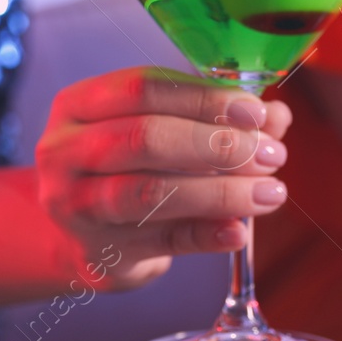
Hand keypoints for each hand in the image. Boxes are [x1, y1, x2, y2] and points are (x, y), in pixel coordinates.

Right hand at [36, 66, 291, 289]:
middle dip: (218, 145)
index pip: (144, 88)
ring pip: (151, 192)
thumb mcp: (160, 132)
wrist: (81, 238)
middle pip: (146, 137)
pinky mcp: (98, 253)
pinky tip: (240, 230)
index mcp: (79, 105)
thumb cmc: (127, 169)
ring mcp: (74, 206)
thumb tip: (276, 115)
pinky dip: (207, 235)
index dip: (205, 97)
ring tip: (270, 192)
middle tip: (270, 154)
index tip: (255, 112)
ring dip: (221, 191)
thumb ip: (216, 119)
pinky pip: (162, 241)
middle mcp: (65, 151)